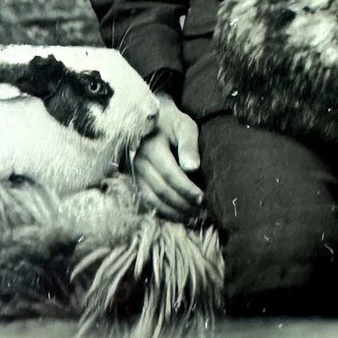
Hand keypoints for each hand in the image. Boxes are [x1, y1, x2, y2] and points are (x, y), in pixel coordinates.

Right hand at [130, 93, 203, 220]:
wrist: (152, 119)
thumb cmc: (172, 123)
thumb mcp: (184, 126)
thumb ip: (189, 146)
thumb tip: (193, 168)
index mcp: (152, 147)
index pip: (170, 175)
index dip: (186, 189)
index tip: (202, 198)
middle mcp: (139, 162)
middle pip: (161, 190)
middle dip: (182, 204)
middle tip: (201, 213)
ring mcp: (135, 172)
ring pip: (153, 199)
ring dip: (173, 212)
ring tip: (192, 218)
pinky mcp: (136, 180)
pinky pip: (147, 200)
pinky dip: (163, 211)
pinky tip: (178, 215)